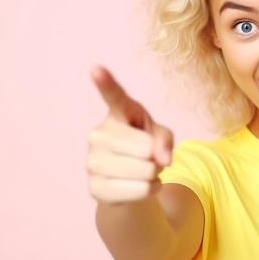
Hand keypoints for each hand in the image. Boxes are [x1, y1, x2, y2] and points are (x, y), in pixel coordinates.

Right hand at [86, 66, 172, 203]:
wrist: (129, 181)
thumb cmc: (144, 148)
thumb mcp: (160, 135)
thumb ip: (166, 139)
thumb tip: (162, 160)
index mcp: (118, 113)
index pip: (113, 96)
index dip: (105, 83)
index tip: (96, 68)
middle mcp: (99, 134)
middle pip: (146, 149)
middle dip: (156, 157)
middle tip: (146, 157)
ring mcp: (92, 162)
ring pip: (146, 171)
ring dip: (154, 175)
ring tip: (142, 171)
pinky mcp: (95, 188)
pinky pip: (142, 191)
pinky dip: (150, 190)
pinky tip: (138, 185)